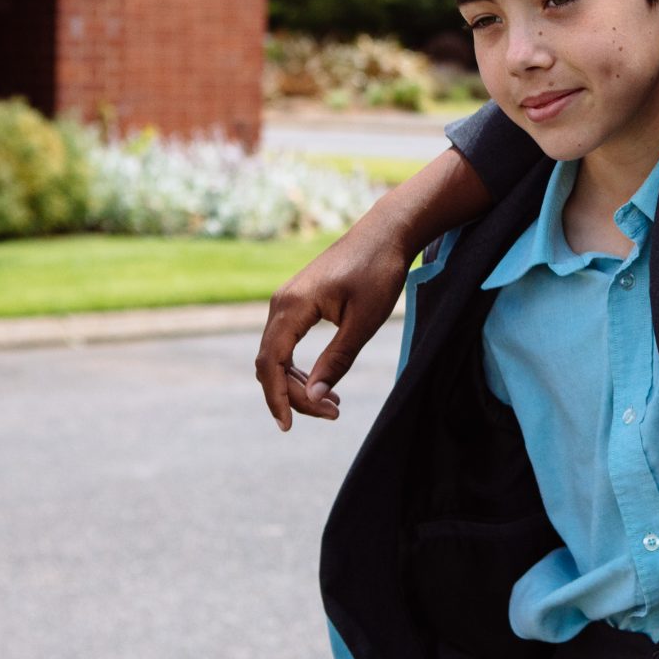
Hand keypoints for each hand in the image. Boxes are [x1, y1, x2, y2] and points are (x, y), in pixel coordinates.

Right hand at [254, 219, 412, 430]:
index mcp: (292, 306)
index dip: (277, 397)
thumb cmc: (379, 271)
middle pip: (272, 362)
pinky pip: (288, 343)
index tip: (289, 426)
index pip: (272, 362)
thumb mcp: (364, 321)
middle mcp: (281, 303)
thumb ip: (337, 359)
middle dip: (294, 395)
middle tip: (332, 413)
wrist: (386, 232)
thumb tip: (313, 397)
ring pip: (278, 354)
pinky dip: (301, 367)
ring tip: (333, 405)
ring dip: (299, 383)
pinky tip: (325, 385)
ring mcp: (287, 301)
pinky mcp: (298, 302)